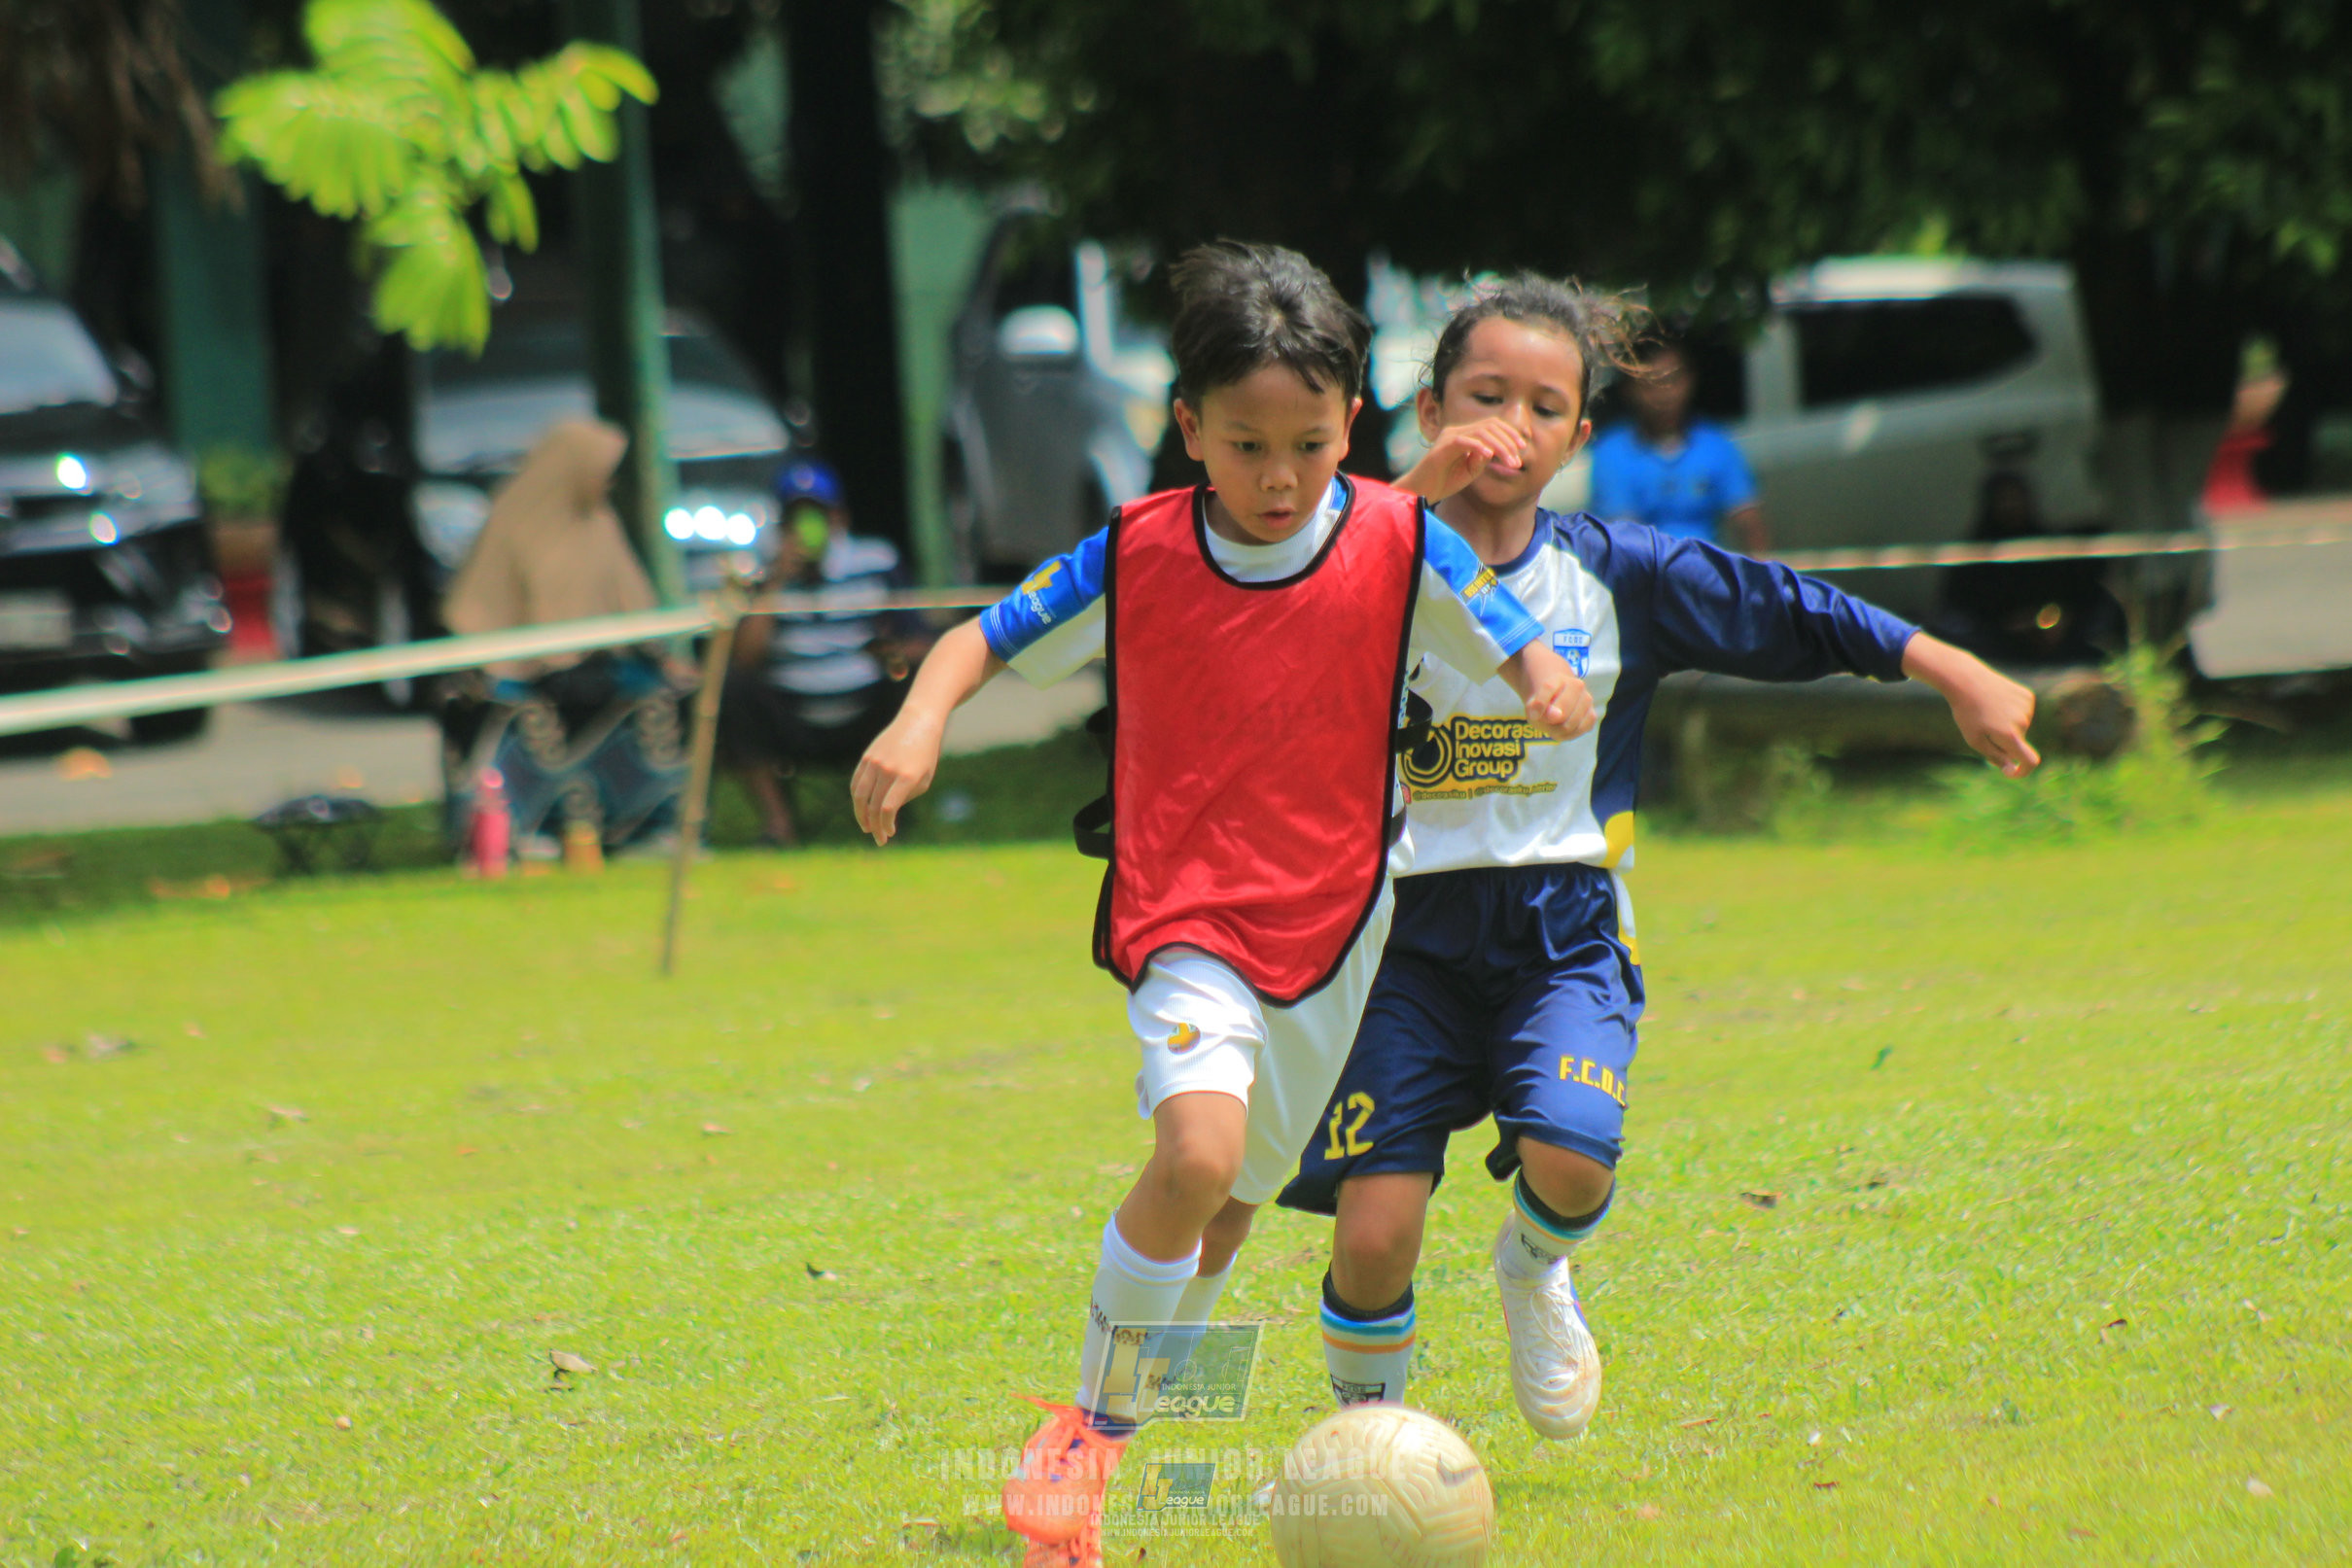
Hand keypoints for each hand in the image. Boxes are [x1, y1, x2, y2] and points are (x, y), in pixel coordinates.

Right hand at [849, 711, 944, 844]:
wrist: (918, 722)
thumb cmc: (925, 755)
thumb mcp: (923, 780)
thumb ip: (905, 797)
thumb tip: (887, 814)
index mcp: (906, 777)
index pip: (888, 808)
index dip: (886, 825)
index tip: (890, 834)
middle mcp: (888, 769)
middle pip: (873, 805)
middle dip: (875, 826)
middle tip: (879, 839)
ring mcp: (875, 762)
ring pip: (860, 796)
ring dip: (861, 815)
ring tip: (867, 827)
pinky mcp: (866, 757)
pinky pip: (856, 783)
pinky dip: (857, 798)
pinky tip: (862, 808)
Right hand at [1395, 418, 1530, 501]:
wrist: (1421, 492)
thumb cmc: (1444, 482)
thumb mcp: (1471, 469)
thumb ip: (1483, 458)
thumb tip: (1497, 449)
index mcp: (1464, 434)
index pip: (1492, 424)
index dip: (1510, 433)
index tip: (1522, 447)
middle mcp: (1457, 431)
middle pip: (1490, 425)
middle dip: (1509, 440)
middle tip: (1518, 460)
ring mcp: (1449, 436)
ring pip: (1482, 432)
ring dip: (1501, 447)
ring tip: (1510, 462)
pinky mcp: (1443, 447)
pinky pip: (1465, 441)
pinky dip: (1480, 447)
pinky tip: (1490, 456)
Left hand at [1522, 665, 1596, 739]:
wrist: (1556, 700)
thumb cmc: (1542, 703)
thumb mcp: (1532, 705)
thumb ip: (1539, 707)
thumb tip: (1556, 716)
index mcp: (1560, 678)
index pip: (1548, 690)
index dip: (1538, 705)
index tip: (1533, 713)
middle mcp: (1578, 686)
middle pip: (1561, 715)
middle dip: (1548, 723)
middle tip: (1545, 720)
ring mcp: (1587, 700)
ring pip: (1569, 726)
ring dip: (1556, 731)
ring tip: (1553, 724)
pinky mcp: (1592, 715)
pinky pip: (1579, 731)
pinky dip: (1568, 735)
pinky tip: (1562, 729)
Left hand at [1903, 633, 2039, 777]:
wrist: (1966, 680)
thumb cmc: (1966, 712)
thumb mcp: (1975, 739)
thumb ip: (1995, 757)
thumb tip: (2011, 769)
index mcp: (2010, 735)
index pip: (2030, 761)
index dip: (2024, 771)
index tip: (2012, 772)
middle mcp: (2023, 721)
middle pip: (2018, 742)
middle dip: (2004, 742)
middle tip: (1984, 727)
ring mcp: (2027, 707)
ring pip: (2020, 727)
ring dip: (2007, 725)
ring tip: (1989, 711)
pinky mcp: (2028, 696)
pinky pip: (2023, 712)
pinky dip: (2012, 712)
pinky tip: (1998, 701)